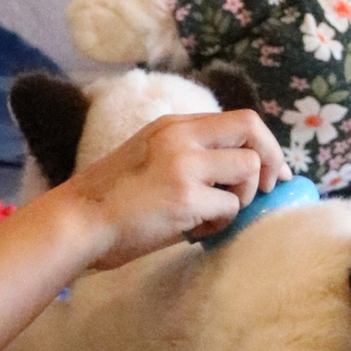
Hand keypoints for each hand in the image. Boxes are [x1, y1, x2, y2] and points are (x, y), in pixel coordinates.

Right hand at [55, 107, 286, 271]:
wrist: (77, 221)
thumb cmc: (111, 200)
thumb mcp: (149, 156)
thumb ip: (188, 152)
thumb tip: (240, 169)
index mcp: (173, 124)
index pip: (240, 119)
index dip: (266, 144)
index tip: (273, 171)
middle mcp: (180, 137)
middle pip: (252, 131)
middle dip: (272, 161)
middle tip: (269, 189)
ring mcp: (183, 165)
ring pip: (248, 172)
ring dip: (240, 199)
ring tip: (211, 216)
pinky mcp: (185, 199)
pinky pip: (230, 209)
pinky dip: (220, 224)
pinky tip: (194, 231)